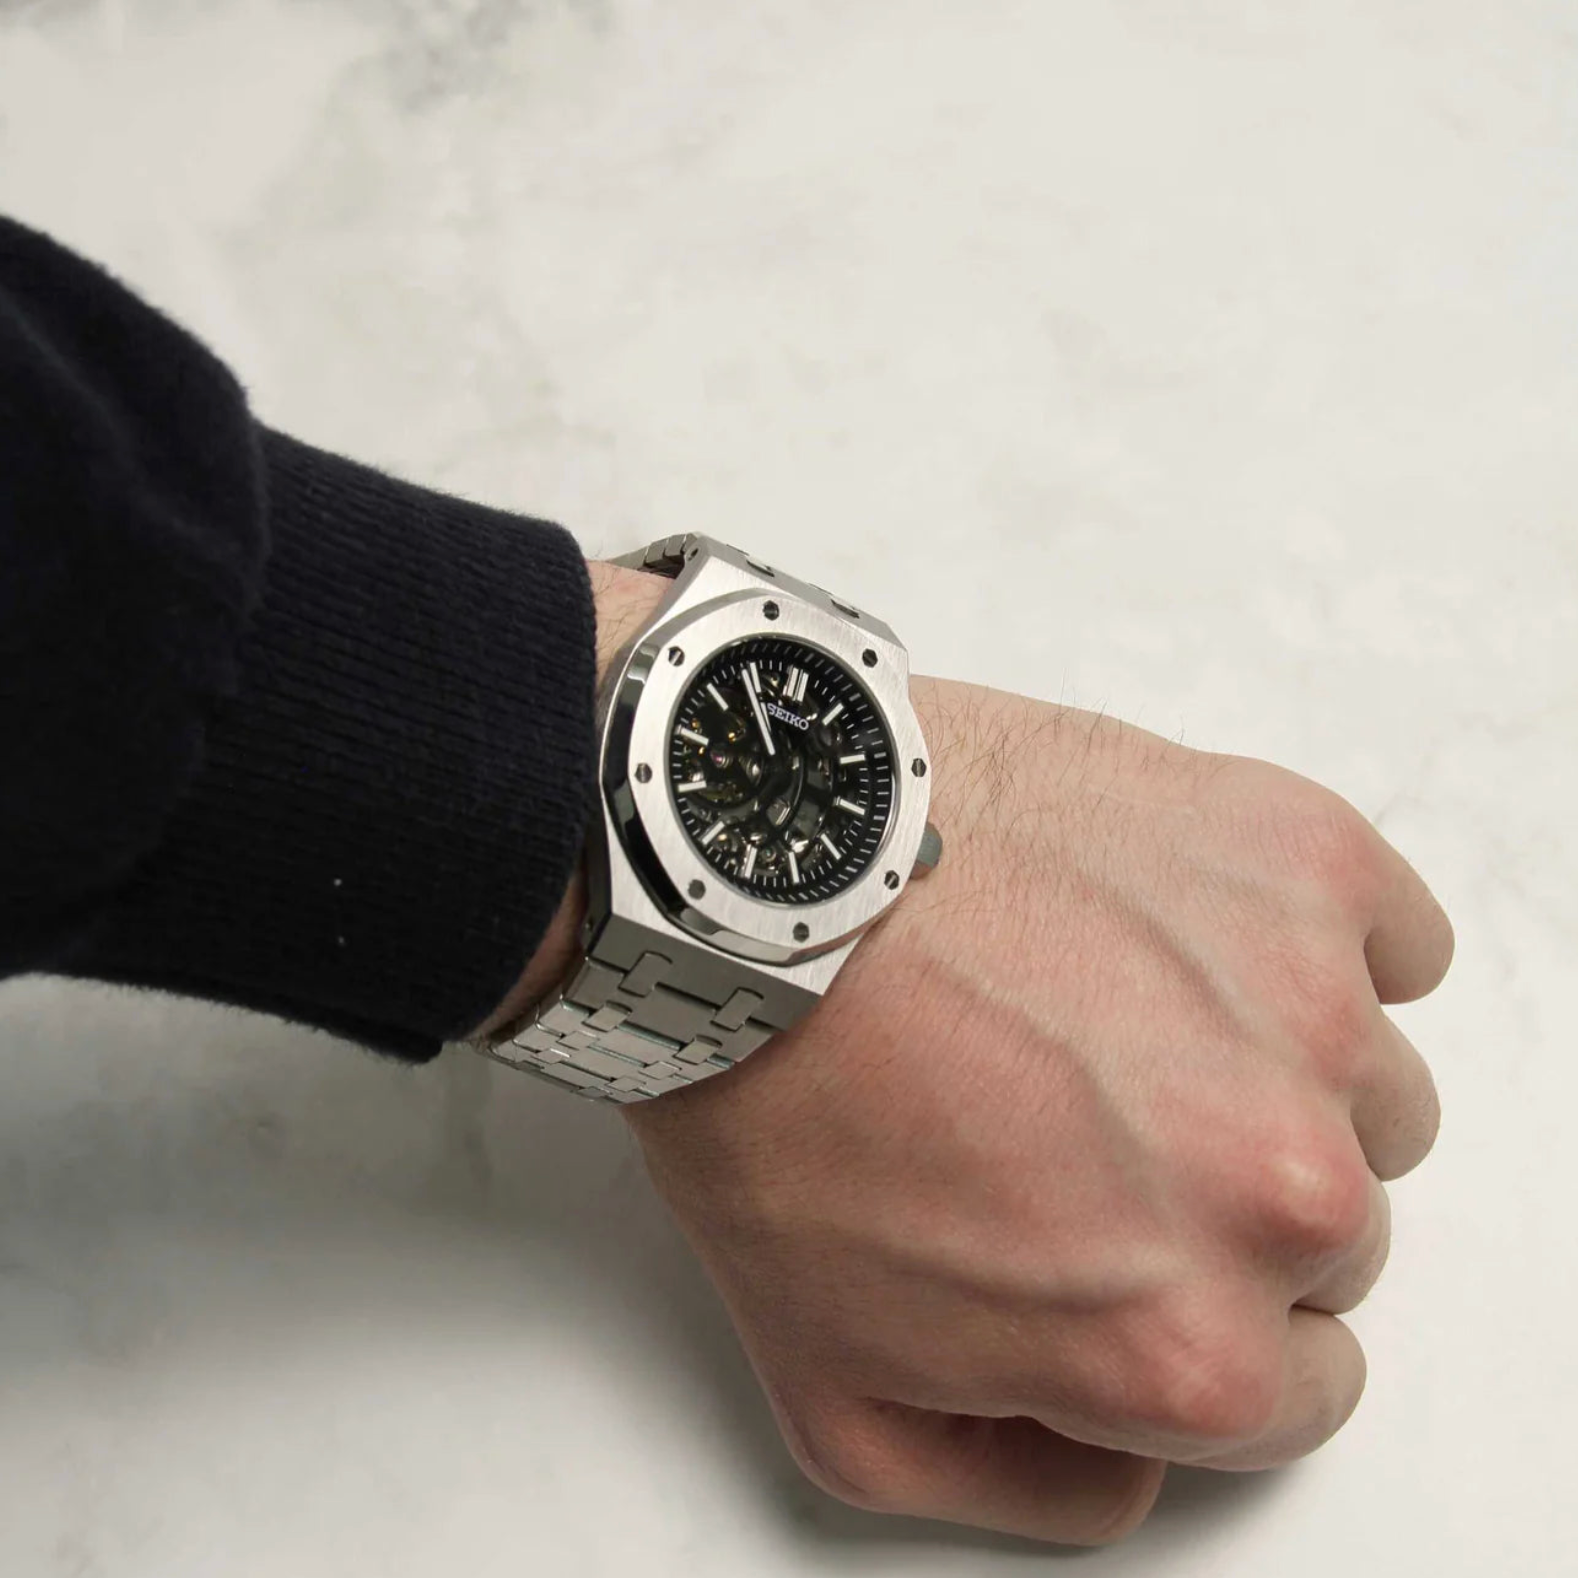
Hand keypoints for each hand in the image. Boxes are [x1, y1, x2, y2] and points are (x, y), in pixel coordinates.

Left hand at [621, 676, 1452, 1543]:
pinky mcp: (1297, 857)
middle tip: (1092, 1111)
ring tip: (1117, 1007)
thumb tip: (1136, 1465)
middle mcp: (1279, 1190)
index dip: (1203, 1317)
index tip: (1131, 1245)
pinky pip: (1387, 938)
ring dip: (1272, 1064)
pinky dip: (1313, 941)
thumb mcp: (839, 1398)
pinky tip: (1181, 927)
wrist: (750, 888)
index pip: (1298, 1385)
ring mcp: (1301, 1005)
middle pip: (1334, 1233)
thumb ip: (1027, 1483)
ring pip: (1368, 1087)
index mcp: (1184, 1344)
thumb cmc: (773, 1107)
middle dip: (1227, 1193)